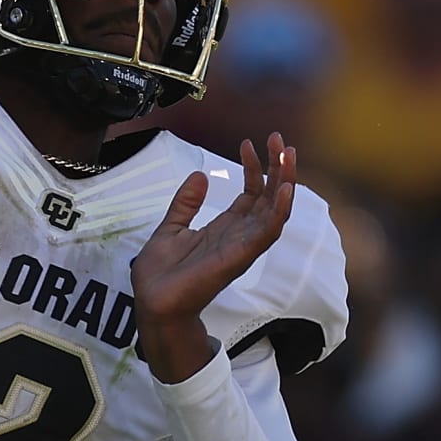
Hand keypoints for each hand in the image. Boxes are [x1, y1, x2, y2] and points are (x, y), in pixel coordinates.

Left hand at [130, 134, 296, 382]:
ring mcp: (242, 246)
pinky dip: (279, 211)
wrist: (152, 301)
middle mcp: (239, 236)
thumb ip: (186, 204)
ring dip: (285, 182)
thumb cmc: (160, 274)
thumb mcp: (171, 228)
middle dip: (278, 168)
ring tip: (288, 155)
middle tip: (279, 138)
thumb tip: (200, 175)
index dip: (254, 167)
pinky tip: (285, 189)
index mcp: (225, 228)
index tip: (248, 143)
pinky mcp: (240, 257)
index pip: (251, 193)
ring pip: (276, 211)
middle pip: (270, 198)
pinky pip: (267, 233)